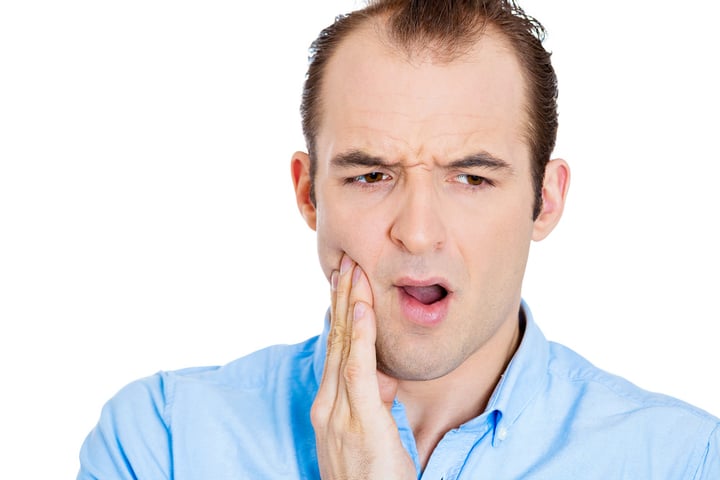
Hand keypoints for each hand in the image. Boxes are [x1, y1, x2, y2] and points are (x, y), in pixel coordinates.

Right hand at [311, 254, 416, 478]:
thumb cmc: (371, 478)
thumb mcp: (368, 433)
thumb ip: (369, 401)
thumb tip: (380, 377)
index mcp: (328, 406)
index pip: (335, 349)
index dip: (339, 313)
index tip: (344, 283)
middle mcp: (326, 404)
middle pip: (335, 340)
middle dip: (341, 298)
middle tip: (346, 262)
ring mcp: (338, 412)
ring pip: (344, 346)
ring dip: (349, 304)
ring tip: (353, 271)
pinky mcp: (358, 419)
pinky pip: (358, 368)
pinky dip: (361, 334)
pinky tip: (363, 307)